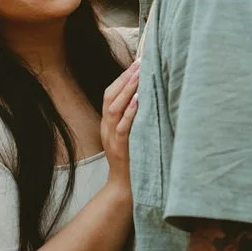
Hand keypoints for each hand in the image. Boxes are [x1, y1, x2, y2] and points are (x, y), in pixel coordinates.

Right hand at [101, 60, 138, 184]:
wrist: (123, 187)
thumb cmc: (131, 160)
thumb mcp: (128, 135)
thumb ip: (132, 118)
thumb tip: (145, 97)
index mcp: (107, 123)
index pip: (109, 94)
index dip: (121, 77)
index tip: (136, 63)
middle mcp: (106, 128)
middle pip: (110, 97)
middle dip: (125, 78)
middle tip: (140, 63)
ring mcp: (111, 138)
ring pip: (114, 109)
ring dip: (127, 90)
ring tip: (139, 75)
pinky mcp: (120, 148)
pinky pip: (122, 128)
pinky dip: (129, 113)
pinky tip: (138, 101)